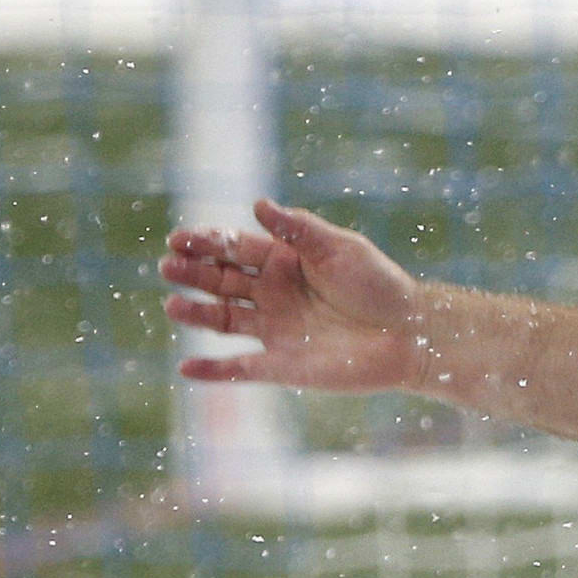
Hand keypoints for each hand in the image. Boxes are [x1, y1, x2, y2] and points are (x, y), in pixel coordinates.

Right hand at [161, 200, 428, 392]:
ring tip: (172, 306)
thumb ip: (298, 229)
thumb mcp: (340, 247)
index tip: (179, 239)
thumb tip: (256, 204)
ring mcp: (275, 330)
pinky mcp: (283, 365)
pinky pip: (240, 370)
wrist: (409, 334)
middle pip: (221, 282)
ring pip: (223, 320)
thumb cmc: (379, 285)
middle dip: (193, 274)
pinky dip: (213, 372)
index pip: (235, 249)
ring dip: (195, 314)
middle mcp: (274, 295)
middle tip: (167, 266)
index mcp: (284, 262)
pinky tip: (185, 368)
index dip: (206, 243)